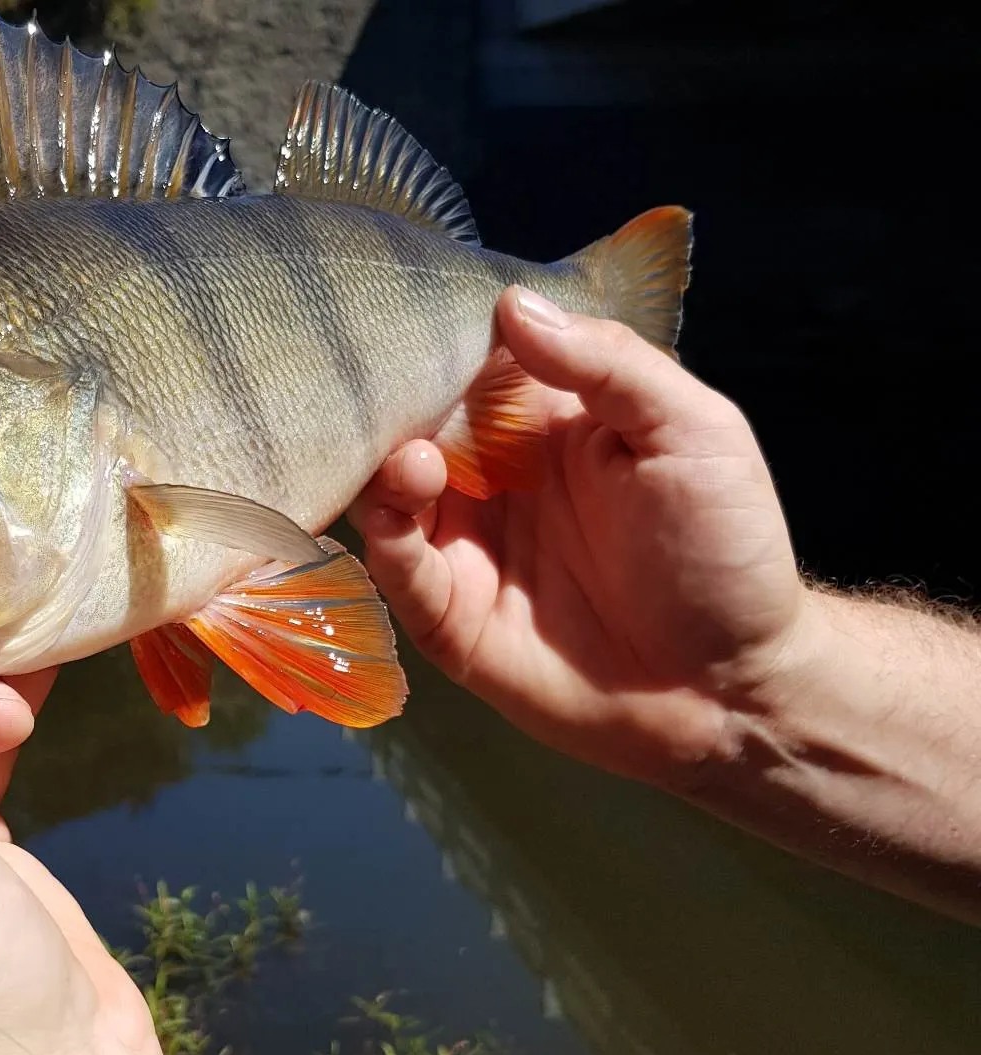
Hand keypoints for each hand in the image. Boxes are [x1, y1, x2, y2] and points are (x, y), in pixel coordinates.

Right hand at [349, 287, 806, 788]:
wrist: (730, 689)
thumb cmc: (725, 552)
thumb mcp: (692, 431)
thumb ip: (608, 365)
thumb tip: (511, 306)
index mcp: (548, 427)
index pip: (472, 366)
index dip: (437, 342)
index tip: (407, 317)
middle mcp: (497, 482)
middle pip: (414, 427)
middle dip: (390, 406)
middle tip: (383, 394)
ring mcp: (469, 550)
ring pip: (391, 498)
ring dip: (384, 471)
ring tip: (414, 462)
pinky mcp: (451, 620)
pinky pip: (399, 573)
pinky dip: (385, 538)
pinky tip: (402, 510)